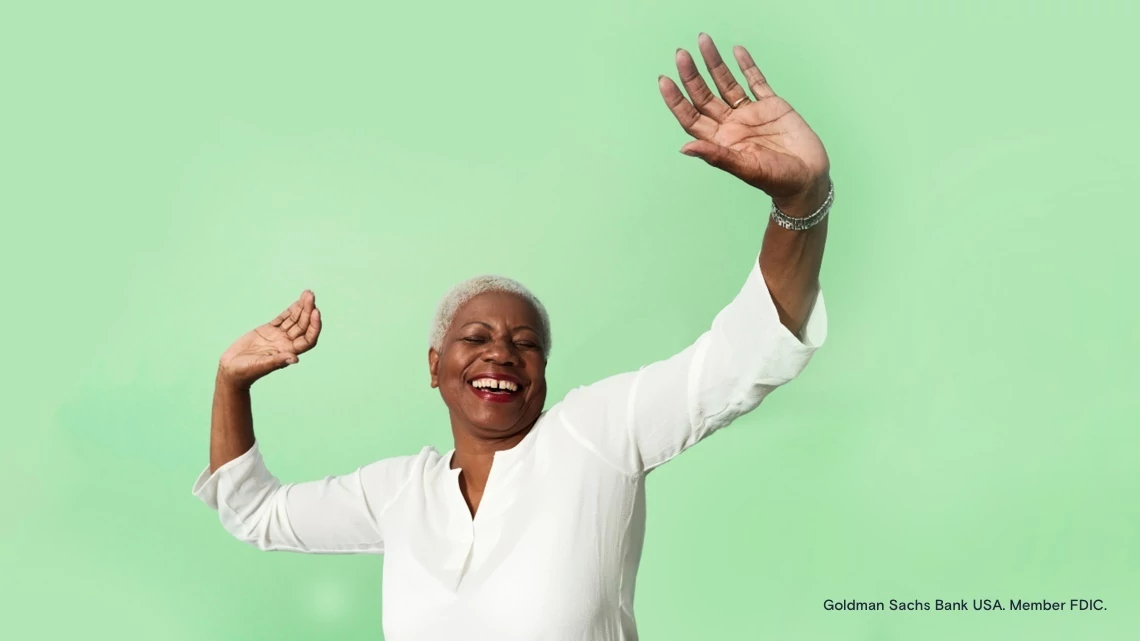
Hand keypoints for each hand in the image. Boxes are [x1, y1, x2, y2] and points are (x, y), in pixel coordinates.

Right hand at [218, 290, 321, 387]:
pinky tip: (298, 301)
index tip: (316, 311)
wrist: (231, 369)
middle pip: (303, 325)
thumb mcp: (262, 365)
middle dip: (308, 310)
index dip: (315, 326)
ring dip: (302, 307)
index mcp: (288, 352)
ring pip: (294, 320)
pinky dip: (290, 310)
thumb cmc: (246, 371)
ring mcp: (278, 336)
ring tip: (308, 293)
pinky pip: (283, 318)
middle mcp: (286, 343)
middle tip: (311, 295)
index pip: (308, 338)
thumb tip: (295, 359)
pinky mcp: (268, 330)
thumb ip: (278, 361)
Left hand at [660, 33, 830, 211]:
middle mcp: (731, 125)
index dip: (676, 99)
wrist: (809, 177)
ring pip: (727, 84)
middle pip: (704, 96)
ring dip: (715, 64)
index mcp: (720, 141)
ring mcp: (750, 114)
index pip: (690, 117)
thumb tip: (685, 148)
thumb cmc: (777, 180)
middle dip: (692, 75)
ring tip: (703, 41)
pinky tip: (736, 51)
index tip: (664, 80)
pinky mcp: (772, 106)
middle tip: (681, 54)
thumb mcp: (746, 168)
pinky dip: (747, 66)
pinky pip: (756, 81)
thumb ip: (717, 156)